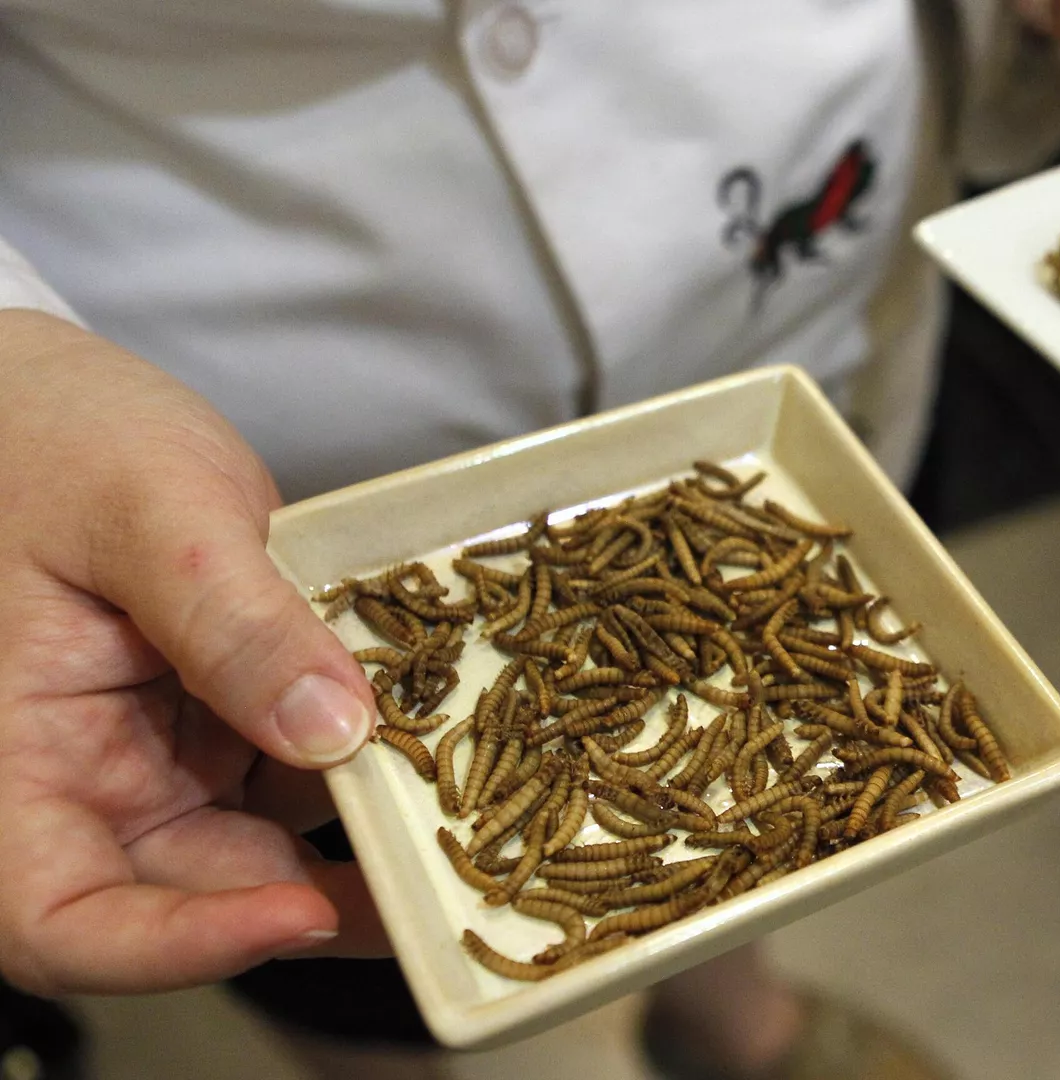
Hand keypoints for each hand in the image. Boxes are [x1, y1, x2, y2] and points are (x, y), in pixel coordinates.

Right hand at [0, 310, 385, 994]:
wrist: (42, 394)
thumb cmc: (46, 434)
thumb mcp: (148, 507)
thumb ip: (232, 618)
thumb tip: (331, 726)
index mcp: (9, 762)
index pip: (63, 919)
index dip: (180, 946)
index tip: (300, 909)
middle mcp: (78, 783)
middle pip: (187, 897)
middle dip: (316, 898)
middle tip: (438, 875)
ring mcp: (153, 760)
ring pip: (260, 847)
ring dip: (355, 837)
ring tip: (468, 814)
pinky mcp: (217, 725)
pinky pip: (294, 777)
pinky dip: (362, 770)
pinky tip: (441, 746)